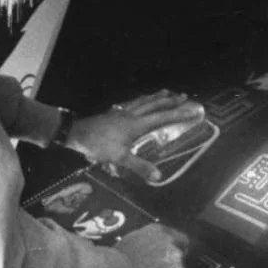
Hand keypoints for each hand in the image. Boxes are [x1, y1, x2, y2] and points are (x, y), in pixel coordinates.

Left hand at [67, 90, 204, 181]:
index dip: (178, 114)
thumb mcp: (119, 158)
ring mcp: (121, 112)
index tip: (192, 109)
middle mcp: (131, 114)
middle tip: (184, 95)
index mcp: (136, 124)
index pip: (162, 117)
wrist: (76, 133)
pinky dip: (141, 99)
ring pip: (143, 101)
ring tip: (166, 91)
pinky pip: (132, 102)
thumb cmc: (99, 145)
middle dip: (170, 101)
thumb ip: (139, 166)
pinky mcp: (113, 112)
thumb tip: (157, 176)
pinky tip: (139, 101)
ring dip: (156, 96)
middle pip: (154, 104)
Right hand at [117, 223, 188, 267]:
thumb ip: (145, 244)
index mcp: (157, 230)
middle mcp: (169, 240)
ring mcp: (176, 258)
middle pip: (182, 252)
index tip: (164, 258)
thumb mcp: (131, 242)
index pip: (175, 237)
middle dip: (173, 263)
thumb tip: (146, 251)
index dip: (169, 250)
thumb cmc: (114, 260)